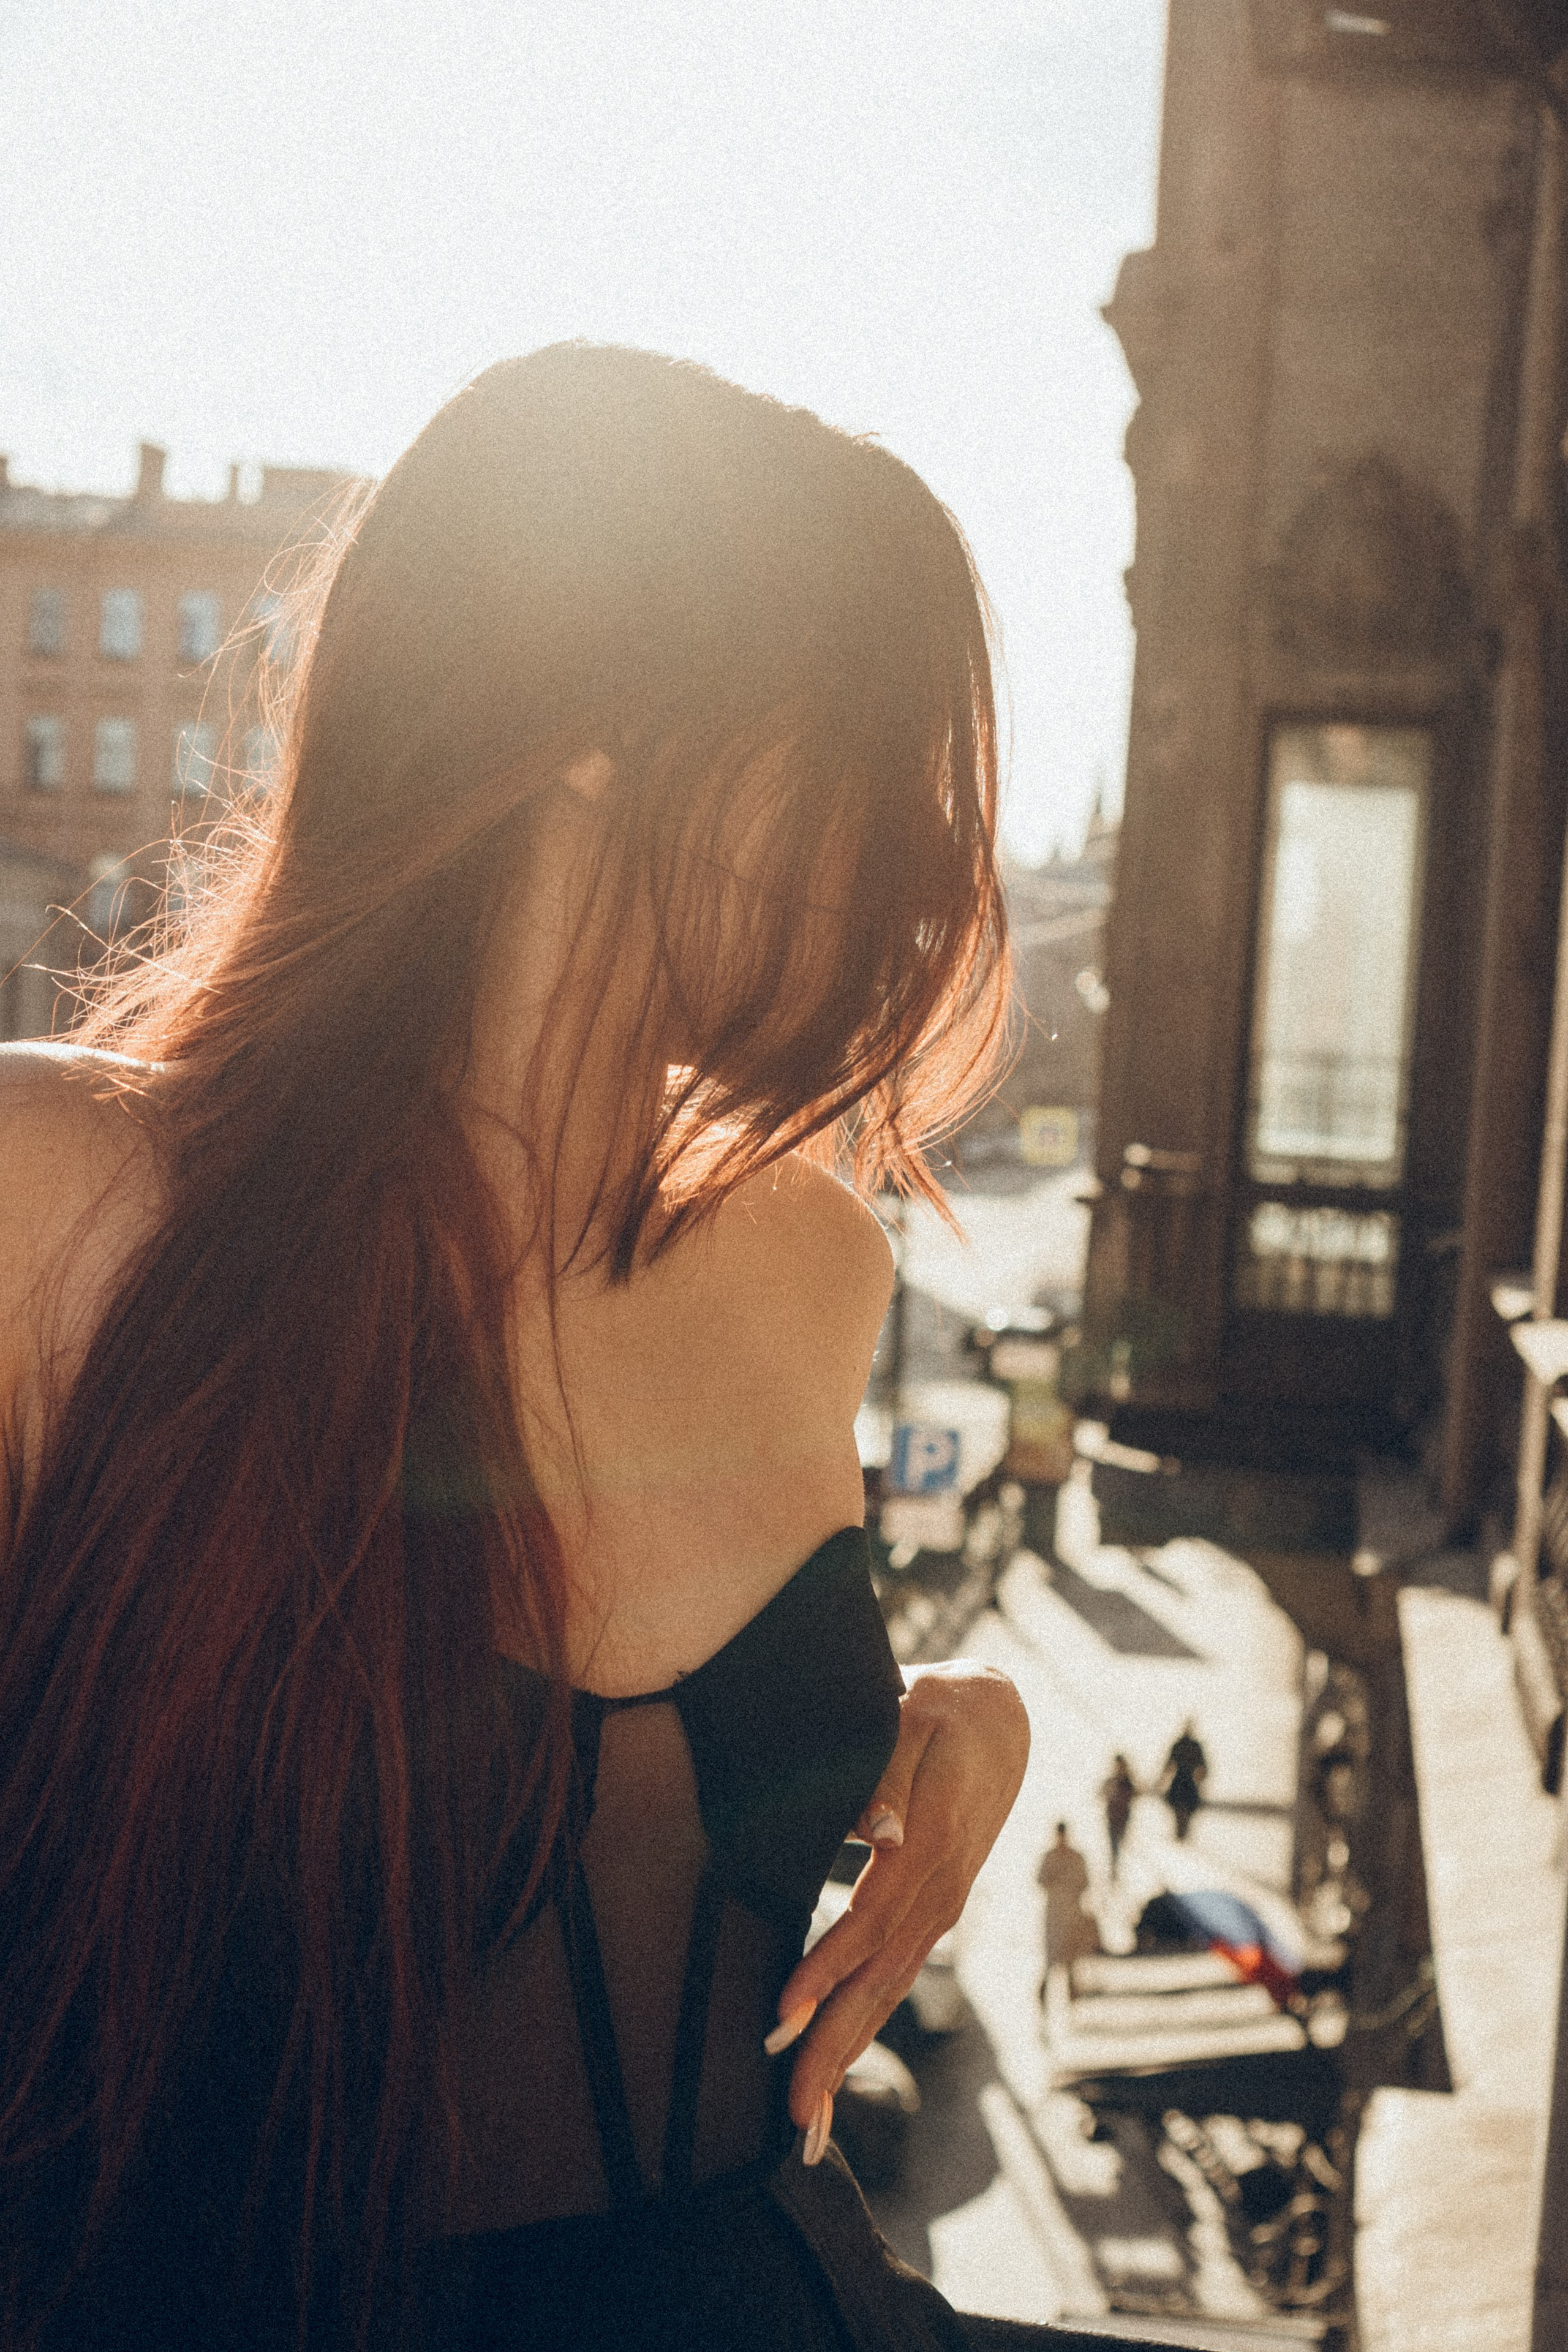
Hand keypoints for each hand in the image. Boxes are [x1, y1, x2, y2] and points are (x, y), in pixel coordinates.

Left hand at [766, 1658, 1030, 2143]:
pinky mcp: (932, 1914)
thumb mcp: (915, 1717)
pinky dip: (864, 2028)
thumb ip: (892, 1778)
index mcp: (930, 1846)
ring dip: (847, 2054)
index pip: (867, 1922)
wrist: (997, 1717)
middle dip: (833, 2048)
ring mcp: (939, 1910)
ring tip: (808, 2120)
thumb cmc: (937, 1711)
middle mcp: (938, 1892)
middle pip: (878, 1980)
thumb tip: (885, 1836)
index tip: (780, 2017)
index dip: (824, 1971)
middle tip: (793, 2115)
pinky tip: (835, 2068)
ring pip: (888, 1992)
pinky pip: (894, 1980)